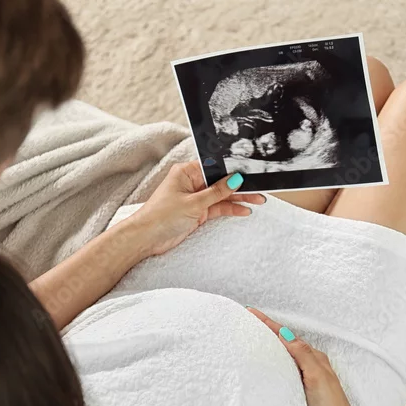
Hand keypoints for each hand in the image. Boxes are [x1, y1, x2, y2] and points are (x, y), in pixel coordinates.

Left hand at [128, 161, 265, 255]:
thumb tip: (234, 180)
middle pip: (220, 181)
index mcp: (186, 172)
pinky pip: (218, 207)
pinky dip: (230, 209)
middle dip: (239, 186)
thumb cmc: (160, 216)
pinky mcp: (197, 212)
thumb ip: (216, 192)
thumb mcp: (193, 203)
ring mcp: (195, 198)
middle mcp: (191, 182)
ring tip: (258, 200)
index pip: (214, 167)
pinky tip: (244, 209)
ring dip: (238, 198)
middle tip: (259, 189)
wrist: (146, 238)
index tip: (249, 173)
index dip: (232, 170)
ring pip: (222, 196)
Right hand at [247, 308, 364, 405]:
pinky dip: (274, 367)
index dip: (270, 325)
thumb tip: (286, 333)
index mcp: (316, 360)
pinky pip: (284, 375)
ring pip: (285, 360)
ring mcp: (306, 382)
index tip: (251, 312)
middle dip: (269, 334)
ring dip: (271, 350)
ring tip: (253, 341)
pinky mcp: (301, 397)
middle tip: (249, 323)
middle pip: (286, 345)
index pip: (289, 337)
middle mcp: (312, 368)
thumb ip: (303, 355)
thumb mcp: (318, 377)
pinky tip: (266, 369)